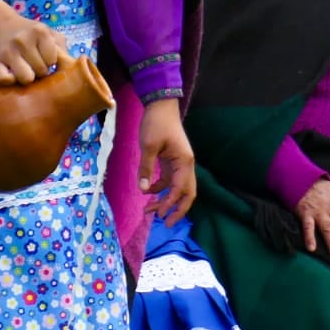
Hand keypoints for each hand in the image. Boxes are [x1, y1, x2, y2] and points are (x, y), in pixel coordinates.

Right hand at [0, 0, 69, 84]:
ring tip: (26, 69)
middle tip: (34, 63)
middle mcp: (23, 40)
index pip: (53, 60)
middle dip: (40, 70)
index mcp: (39, 31)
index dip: (50, 61)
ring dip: (28, 77)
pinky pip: (4, 80)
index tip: (45, 56)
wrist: (0, 25)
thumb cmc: (30, 33)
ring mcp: (8, 52)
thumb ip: (62, 48)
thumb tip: (71, 68)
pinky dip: (10, 81)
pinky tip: (13, 74)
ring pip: (26, 78)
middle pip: (41, 71)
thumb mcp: (49, 33)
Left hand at [138, 98, 194, 222]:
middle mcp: (186, 165)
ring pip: (177, 188)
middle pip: (187, 193)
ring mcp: (180, 163)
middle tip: (166, 224)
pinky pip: (169, 180)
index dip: (171, 204)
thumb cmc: (156, 123)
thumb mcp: (148, 146)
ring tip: (150, 212)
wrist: (160, 105)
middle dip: (178, 210)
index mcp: (184, 162)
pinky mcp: (172, 161)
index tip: (160, 216)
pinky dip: (160, 188)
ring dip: (167, 200)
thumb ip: (146, 168)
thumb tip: (143, 189)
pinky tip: (146, 192)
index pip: (180, 189)